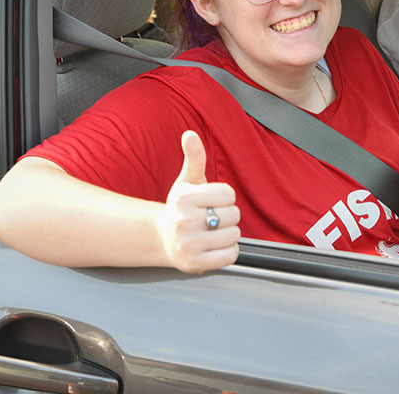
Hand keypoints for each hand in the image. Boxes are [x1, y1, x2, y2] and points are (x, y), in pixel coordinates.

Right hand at [157, 130, 239, 272]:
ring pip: (234, 235)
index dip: (225, 197)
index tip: (211, 201)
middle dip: (228, 216)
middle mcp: (183, 221)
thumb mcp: (187, 181)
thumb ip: (194, 157)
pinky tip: (214, 246)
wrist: (164, 239)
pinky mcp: (195, 264)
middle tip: (211, 218)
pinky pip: (230, 255)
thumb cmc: (182, 207)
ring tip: (212, 232)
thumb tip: (189, 134)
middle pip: (234, 214)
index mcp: (183, 198)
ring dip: (228, 234)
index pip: (229, 194)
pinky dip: (228, 251)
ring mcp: (188, 244)